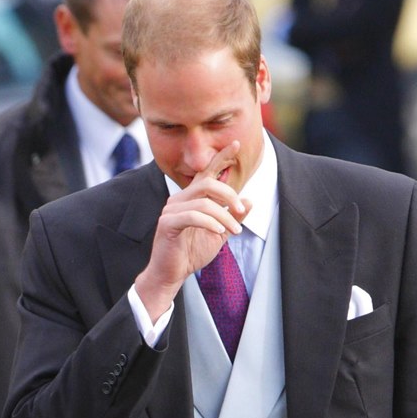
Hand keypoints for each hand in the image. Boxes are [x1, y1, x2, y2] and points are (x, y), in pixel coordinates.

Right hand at [135, 141, 250, 321]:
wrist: (171, 274)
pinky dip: (210, 222)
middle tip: (240, 210)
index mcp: (191, 199)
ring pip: (203, 202)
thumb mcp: (219, 234)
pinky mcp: (167, 223)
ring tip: (234, 231)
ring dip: (224, 215)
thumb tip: (249, 201)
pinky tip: (219, 231)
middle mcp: (179, 199)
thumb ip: (232, 217)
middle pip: (207, 183)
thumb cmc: (191, 253)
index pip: (206, 173)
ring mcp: (171, 210)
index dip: (220, 157)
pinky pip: (192, 216)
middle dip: (229, 194)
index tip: (236, 143)